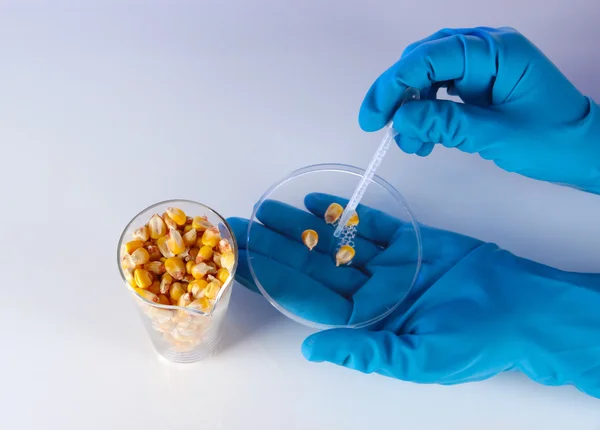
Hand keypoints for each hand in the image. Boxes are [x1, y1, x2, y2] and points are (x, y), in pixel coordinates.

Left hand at [228, 193, 599, 397]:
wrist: (522, 306)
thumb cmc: (476, 341)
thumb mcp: (418, 358)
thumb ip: (363, 351)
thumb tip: (310, 348)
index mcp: (366, 320)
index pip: (307, 298)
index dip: (273, 278)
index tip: (244, 258)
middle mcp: (369, 292)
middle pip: (312, 267)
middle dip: (275, 246)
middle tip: (244, 223)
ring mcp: (386, 264)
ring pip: (332, 243)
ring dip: (300, 227)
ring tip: (269, 210)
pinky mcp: (407, 242)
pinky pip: (367, 224)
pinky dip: (341, 212)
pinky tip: (312, 202)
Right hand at [359, 27, 599, 193]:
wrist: (584, 153)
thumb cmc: (551, 142)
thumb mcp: (494, 135)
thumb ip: (445, 123)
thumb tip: (400, 119)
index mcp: (495, 51)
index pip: (429, 57)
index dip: (394, 85)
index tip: (373, 118)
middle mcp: (486, 49)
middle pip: (423, 61)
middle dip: (398, 95)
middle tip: (381, 128)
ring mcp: (482, 66)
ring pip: (428, 77)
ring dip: (411, 109)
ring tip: (411, 144)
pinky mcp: (479, 85)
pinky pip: (441, 93)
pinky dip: (426, 115)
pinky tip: (424, 139)